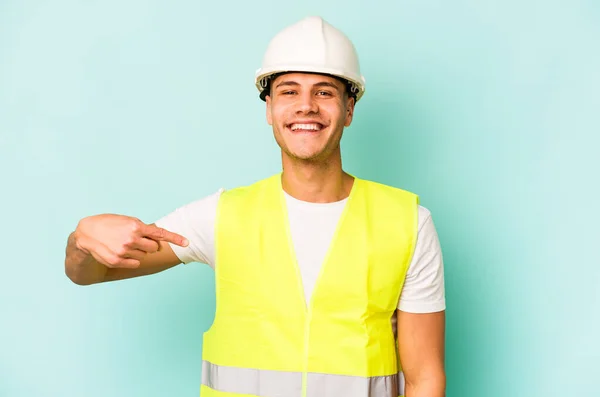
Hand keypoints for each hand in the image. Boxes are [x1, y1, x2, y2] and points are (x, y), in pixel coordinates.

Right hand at [74, 214, 188, 267]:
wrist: (86, 233)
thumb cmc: (108, 224)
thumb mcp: (126, 220)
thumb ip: (142, 228)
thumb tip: (157, 236)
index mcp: (136, 226)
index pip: (160, 233)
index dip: (176, 238)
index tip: (187, 242)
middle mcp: (132, 238)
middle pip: (154, 247)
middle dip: (149, 245)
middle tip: (138, 241)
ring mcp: (124, 250)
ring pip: (143, 256)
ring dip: (138, 251)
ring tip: (123, 244)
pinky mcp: (117, 260)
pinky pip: (135, 263)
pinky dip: (132, 260)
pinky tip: (122, 253)